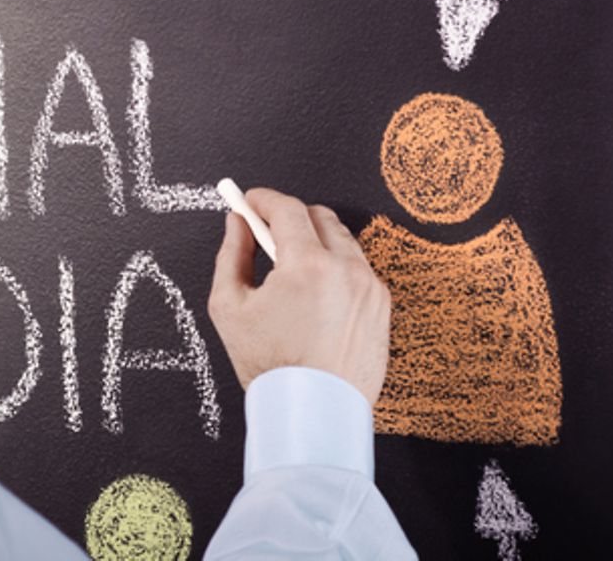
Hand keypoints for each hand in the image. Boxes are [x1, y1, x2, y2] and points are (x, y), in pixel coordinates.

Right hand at [207, 187, 391, 405]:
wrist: (313, 413)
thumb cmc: (270, 365)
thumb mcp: (230, 307)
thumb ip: (231, 255)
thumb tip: (236, 224)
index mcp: (308, 266)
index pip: (287, 209)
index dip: (263, 200)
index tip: (249, 201)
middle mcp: (347, 270)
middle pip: (319, 216)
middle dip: (290, 217)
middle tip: (267, 234)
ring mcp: (370, 288)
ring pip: (342, 241)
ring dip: (315, 242)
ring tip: (291, 270)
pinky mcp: (382, 307)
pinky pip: (357, 270)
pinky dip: (335, 269)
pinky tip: (315, 294)